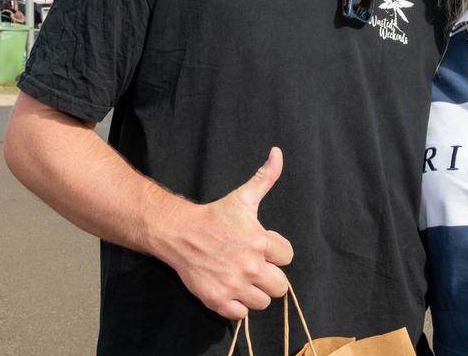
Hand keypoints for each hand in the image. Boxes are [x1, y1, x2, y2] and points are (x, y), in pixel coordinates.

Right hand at [161, 147, 293, 319]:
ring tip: (244, 278)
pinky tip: (231, 288)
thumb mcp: (243, 196)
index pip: (288, 257)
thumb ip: (266, 177)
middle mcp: (250, 266)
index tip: (264, 247)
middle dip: (271, 276)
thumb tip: (278, 153)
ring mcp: (234, 285)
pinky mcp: (218, 300)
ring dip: (256, 292)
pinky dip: (238, 305)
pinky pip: (241, 315)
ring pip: (263, 302)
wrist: (179, 233)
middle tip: (256, 266)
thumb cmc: (214, 216)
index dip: (278, 251)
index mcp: (261, 242)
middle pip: (281, 286)